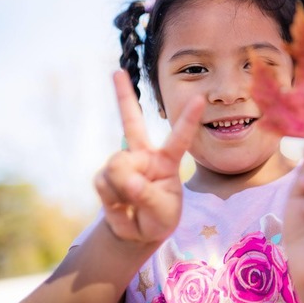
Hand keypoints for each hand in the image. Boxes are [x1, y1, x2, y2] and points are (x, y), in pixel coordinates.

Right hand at [94, 71, 204, 243]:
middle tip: (116, 71)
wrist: (136, 231)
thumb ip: (146, 196)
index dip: (189, 119)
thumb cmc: (158, 218)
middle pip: (132, 122)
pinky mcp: (106, 175)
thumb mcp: (161, 212)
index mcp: (167, 161)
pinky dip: (110, 197)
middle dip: (122, 96)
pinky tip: (119, 204)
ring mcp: (124, 163)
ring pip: (117, 166)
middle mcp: (144, 156)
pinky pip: (103, 182)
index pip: (180, 137)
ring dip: (122, 189)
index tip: (200, 98)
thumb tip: (126, 180)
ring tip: (131, 203)